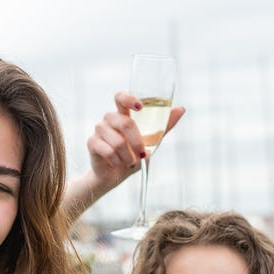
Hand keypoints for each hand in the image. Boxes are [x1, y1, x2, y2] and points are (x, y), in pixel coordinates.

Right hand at [63, 92, 183, 220]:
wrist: (115, 175)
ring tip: (130, 162)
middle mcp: (109, 119)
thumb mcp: (152, 141)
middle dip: (136, 141)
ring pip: (116, 140)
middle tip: (142, 154)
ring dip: (127, 155)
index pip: (121, 97)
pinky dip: (117, 161)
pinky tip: (118, 164)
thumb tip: (181, 109)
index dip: (129, 99)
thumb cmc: (133, 155)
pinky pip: (106, 151)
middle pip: (123, 121)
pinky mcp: (92, 142)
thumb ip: (164, 126)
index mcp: (123, 114)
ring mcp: (99, 130)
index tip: (140, 107)